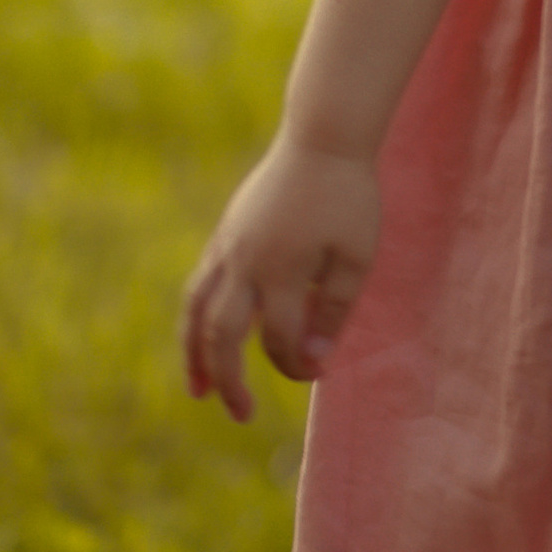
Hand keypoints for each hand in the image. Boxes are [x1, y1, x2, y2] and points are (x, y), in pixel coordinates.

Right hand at [182, 139, 381, 422]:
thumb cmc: (349, 197)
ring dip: (194, 353)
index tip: (321, 372)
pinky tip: (207, 335)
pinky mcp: (225, 233)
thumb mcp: (357, 257)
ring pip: (197, 310)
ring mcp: (229, 246)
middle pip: (222, 336)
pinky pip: (201, 284)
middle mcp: (245, 262)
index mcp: (281, 271)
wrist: (322, 137)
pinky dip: (198, 317)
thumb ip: (333, 311)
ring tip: (197, 390)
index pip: (279, 340)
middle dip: (228, 380)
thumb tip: (314, 360)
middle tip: (242, 414)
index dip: (298, 365)